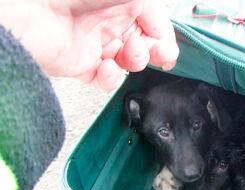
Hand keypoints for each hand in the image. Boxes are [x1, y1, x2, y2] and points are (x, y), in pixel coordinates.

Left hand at [0, 0, 178, 89]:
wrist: (29, 16)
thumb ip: (147, 6)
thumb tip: (161, 23)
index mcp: (121, 3)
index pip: (152, 22)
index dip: (164, 35)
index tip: (167, 45)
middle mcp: (110, 23)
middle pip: (144, 43)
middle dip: (154, 52)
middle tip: (159, 56)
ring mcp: (97, 45)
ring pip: (128, 62)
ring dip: (134, 62)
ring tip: (129, 58)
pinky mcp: (83, 65)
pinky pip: (105, 78)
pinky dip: (110, 78)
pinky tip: (106, 70)